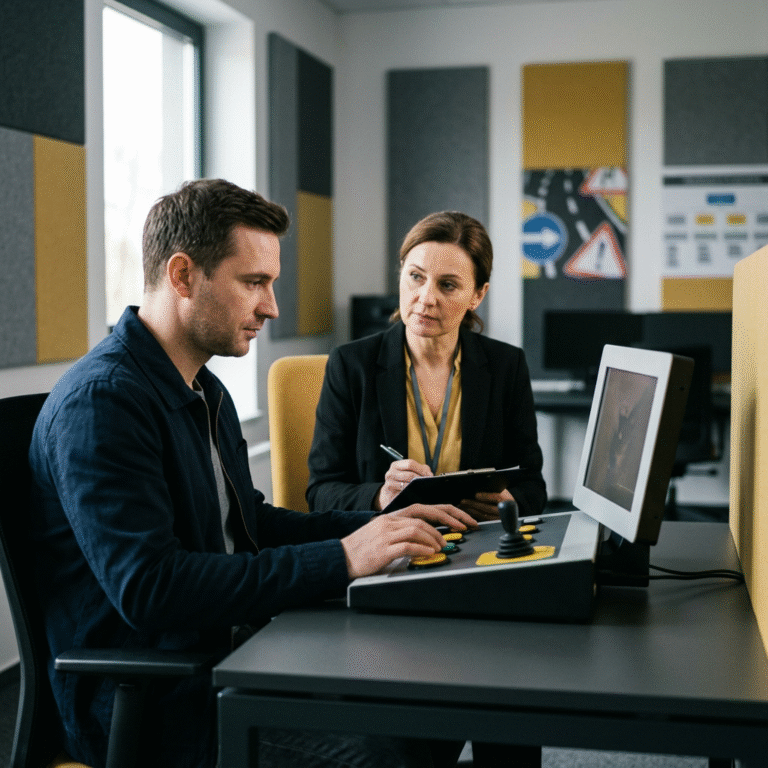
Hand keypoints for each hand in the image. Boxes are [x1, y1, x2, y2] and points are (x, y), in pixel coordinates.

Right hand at [341, 503, 476, 578]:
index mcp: (392, 516)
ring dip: (434, 538)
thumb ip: (403, 532)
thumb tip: (427, 537)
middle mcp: (390, 521)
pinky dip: (422, 549)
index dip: (444, 512)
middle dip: (447, 521)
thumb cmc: (363, 548)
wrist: (341, 557)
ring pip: (417, 529)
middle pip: (423, 515)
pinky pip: (407, 545)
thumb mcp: (383, 534)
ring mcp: (386, 534)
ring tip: (442, 546)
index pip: (422, 507)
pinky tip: (430, 553)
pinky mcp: (383, 549)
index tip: (460, 520)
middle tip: (461, 529)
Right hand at [374, 458, 432, 510]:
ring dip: (417, 486)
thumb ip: (420, 470)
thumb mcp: (410, 474)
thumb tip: (429, 474)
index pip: (411, 463)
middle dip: (421, 478)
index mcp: (397, 465)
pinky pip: (403, 491)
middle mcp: (391, 472)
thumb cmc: (402, 483)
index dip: (421, 469)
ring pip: (407, 483)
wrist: (390, 496)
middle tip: (428, 482)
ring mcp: (389, 481)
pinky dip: (411, 492)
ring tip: (424, 487)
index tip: (430, 475)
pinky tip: (417, 493)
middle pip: (410, 473)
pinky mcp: (390, 491)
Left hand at [459, 489, 514, 520]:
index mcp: (508, 500)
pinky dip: (473, 515)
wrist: (509, 508)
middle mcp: (505, 511)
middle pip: (488, 508)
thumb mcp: (499, 490)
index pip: (498, 497)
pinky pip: (481, 520)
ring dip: (471, 510)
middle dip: (474, 504)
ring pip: (483, 515)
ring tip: (462, 505)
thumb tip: (476, 486)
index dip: (486, 496)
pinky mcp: (493, 524)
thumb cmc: (501, 496)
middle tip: (463, 501)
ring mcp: (499, 519)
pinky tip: (466, 510)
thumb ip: (491, 489)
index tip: (476, 495)